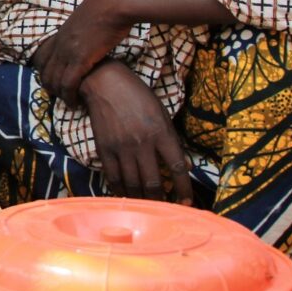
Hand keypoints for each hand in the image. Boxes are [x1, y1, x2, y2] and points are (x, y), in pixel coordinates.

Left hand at [33, 0, 134, 106]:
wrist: (114, 3)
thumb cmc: (107, 9)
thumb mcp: (87, 20)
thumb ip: (81, 31)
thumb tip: (87, 36)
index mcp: (60, 35)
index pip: (41, 59)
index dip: (46, 73)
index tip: (56, 83)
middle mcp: (59, 44)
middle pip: (44, 73)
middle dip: (51, 88)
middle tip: (62, 98)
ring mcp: (68, 51)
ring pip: (54, 81)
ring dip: (60, 96)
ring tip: (70, 103)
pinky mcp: (80, 58)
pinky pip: (68, 83)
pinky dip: (69, 97)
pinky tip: (75, 104)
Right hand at [81, 60, 192, 203]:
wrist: (104, 83)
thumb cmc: (137, 95)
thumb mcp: (161, 113)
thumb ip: (172, 139)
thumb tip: (184, 165)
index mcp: (161, 132)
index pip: (177, 167)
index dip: (183, 188)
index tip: (187, 202)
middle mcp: (142, 143)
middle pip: (153, 183)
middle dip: (161, 200)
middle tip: (165, 207)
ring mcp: (121, 148)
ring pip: (133, 184)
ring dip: (142, 199)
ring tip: (147, 205)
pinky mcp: (105, 150)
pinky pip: (113, 178)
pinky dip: (121, 190)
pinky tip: (127, 195)